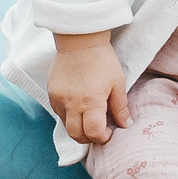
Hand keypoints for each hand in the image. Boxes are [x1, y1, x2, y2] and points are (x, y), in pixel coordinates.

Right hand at [49, 31, 129, 146]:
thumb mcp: (117, 83)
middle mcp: (72, 104)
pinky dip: (69, 116)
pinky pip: (58, 113)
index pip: (93, 133)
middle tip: (99, 130)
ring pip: (66, 126)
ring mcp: (58, 99)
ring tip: (89, 116)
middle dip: (89, 138)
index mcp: (91, 101)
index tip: (109, 132)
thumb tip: (126, 125)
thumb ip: (120, 107)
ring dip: (78, 127)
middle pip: (76, 135)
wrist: (79, 40)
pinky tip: (78, 106)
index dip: (102, 138)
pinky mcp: (51, 93)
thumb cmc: (102, 60)